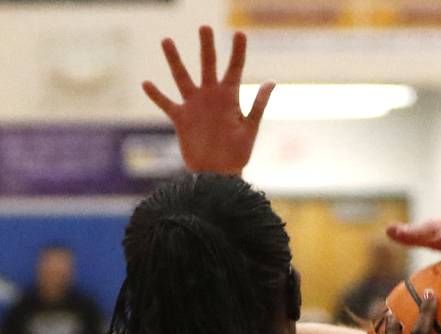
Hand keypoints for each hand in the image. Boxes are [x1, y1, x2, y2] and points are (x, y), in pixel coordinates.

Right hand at [143, 25, 273, 174]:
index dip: (238, 51)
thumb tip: (271, 82)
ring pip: (182, 77)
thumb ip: (258, 105)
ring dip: (174, 60)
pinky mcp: (180, 119)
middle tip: (204, 27)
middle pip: (207, 65)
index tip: (240, 33)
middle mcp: (210, 97)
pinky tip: (146, 83)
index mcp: (229, 98)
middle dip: (206, 46)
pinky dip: (156, 95)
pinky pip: (165, 103)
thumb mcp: (249, 130)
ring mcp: (194, 106)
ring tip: (167, 40)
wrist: (218, 176)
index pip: (235, 69)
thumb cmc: (237, 156)